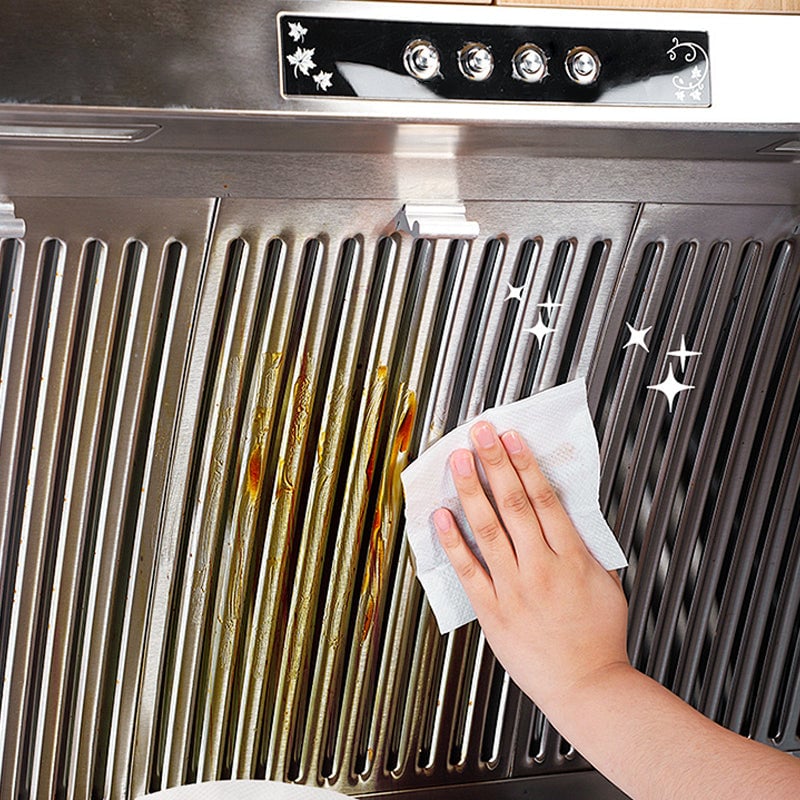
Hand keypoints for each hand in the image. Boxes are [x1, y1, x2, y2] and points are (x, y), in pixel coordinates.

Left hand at [433, 421, 629, 713]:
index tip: (512, 437)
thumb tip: (561, 513)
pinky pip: (468, 570)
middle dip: (495, 461)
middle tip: (480, 432)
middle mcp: (541, 568)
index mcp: (572, 558)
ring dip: (471, 490)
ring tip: (459, 460)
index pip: (544, 498)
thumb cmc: (599, 638)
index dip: (525, 463)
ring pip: (488, 529)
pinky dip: (453, 541)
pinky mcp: (493, 611)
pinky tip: (441, 517)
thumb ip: (582, 546)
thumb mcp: (605, 582)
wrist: (588, 688)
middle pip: (513, 503)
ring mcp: (514, 588)